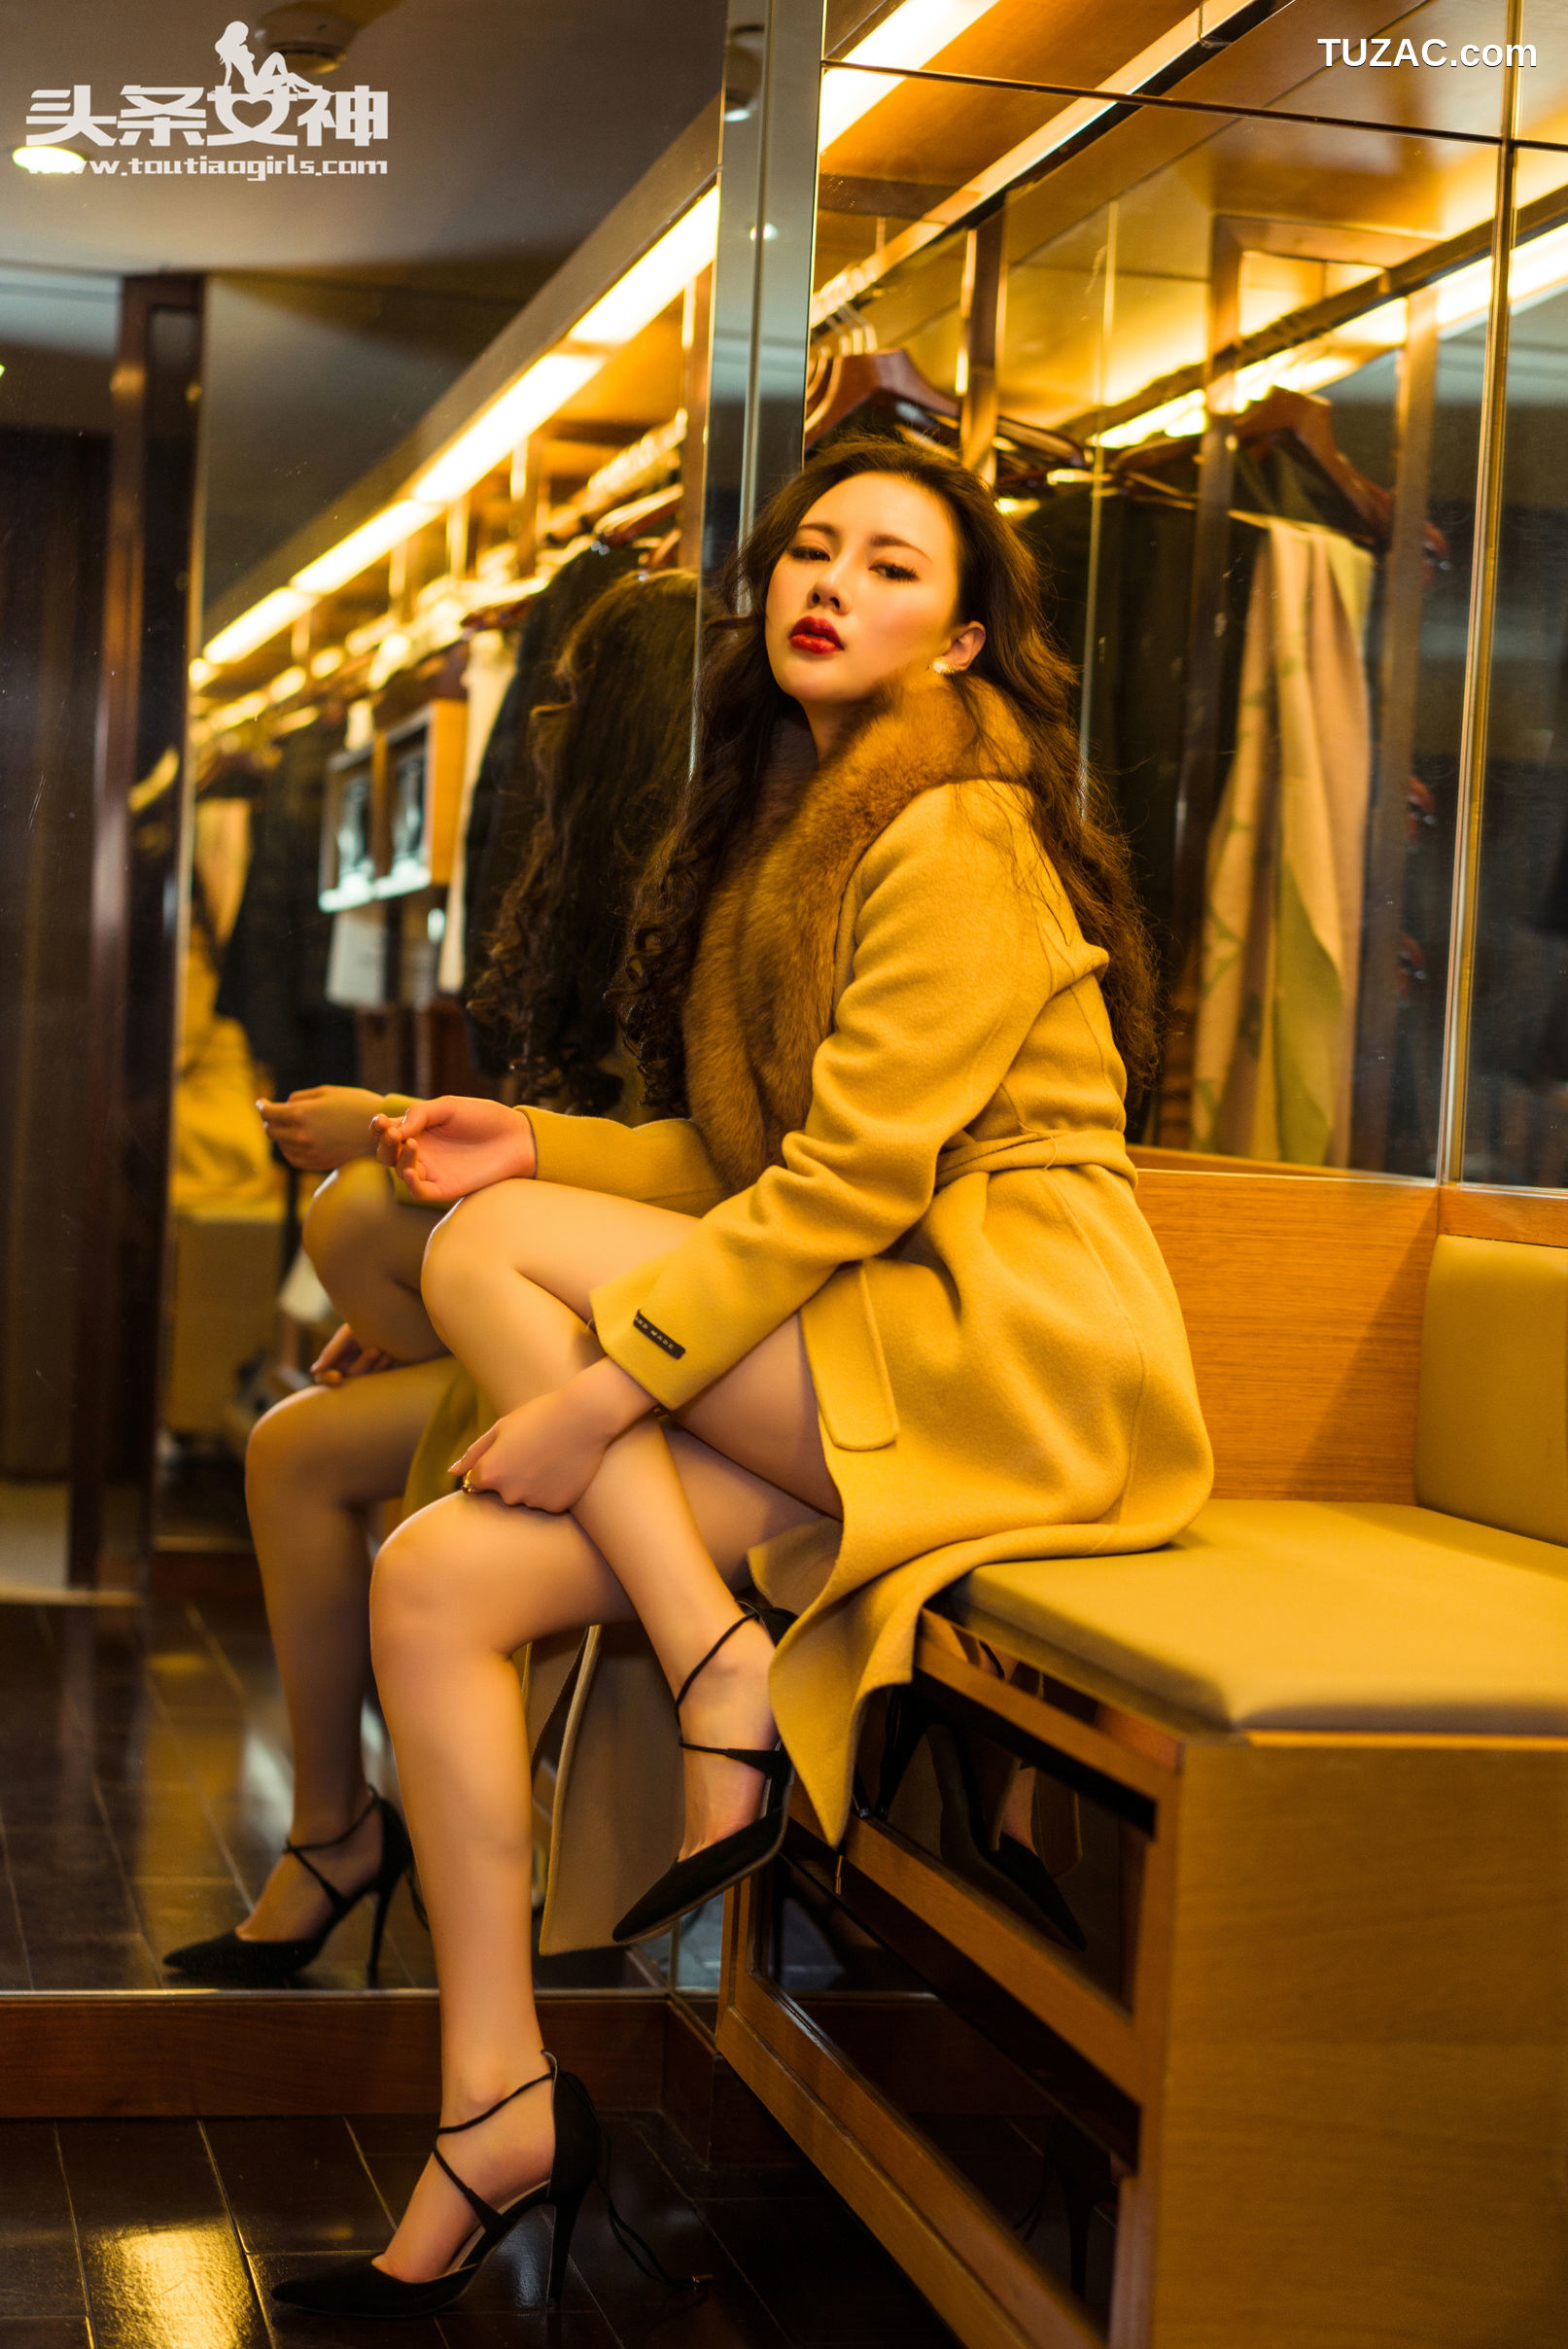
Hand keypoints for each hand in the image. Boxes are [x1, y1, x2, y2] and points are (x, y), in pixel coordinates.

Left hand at [259, 1085, 386, 1170]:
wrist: (381, 1131)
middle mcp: (301, 1135)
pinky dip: (290, 1148)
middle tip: (276, 1114)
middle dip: (271, 1120)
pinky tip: (298, 1140)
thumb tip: (283, 1106)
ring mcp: (308, 1152)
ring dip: (281, 1134)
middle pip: (271, 1130)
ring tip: (291, 1126)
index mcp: (302, 1114)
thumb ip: (300, 1099)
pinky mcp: (316, 1163)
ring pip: (281, 1144)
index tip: (262, 1102)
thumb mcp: (327, 1093)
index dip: (262, 1106)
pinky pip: (293, 1158)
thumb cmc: (356, 1106)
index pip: (268, 1112)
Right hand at [311, 1323, 392, 1384]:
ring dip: (378, 1367)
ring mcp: (367, 1375)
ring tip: (387, 1353)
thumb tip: (314, 1371)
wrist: (391, 1321)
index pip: (324, 1377)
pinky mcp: (382, 1377)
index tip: (338, 1377)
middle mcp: (350, 1370)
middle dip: (363, 1364)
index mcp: (336, 1361)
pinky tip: (392, 1357)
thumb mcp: (346, 1334)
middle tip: (376, 1350)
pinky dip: (386, 1369)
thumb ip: (331, 1351)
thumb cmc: (363, 1325)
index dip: (329, 1380)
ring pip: (367, 1381)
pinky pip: (381, 1381)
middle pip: (352, 1377)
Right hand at [373, 1094, 535, 1202]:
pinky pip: (420, 1192)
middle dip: (384, 1144)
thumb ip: (419, 1114)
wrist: (517, 1137)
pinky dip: (411, 1184)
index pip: (388, 1132)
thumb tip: (394, 1130)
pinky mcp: (445, 1188)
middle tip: (392, 1133)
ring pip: (401, 1172)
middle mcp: (422, 1152)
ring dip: (399, 1159)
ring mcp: (433, 1171)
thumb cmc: (484, 1118)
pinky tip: (411, 1171)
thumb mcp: (448, 1107)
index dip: (378, 1128)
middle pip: (387, 1154)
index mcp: (419, 1130)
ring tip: (412, 1143)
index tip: (380, 1121)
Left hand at [452, 1360, 651, 1510]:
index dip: (492, 1464)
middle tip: (533, 1450)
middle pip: (501, 1492)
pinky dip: (552, 1490)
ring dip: (532, 1484)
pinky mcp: (557, 1506)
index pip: (475, 1482)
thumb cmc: (539, 1415)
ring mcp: (533, 1501)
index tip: (509, 1451)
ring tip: (550, 1457)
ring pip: (526, 1497)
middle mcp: (508, 1493)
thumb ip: (474, 1453)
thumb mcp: (501, 1427)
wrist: (584, 1417)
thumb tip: (453, 1472)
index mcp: (489, 1473)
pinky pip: (547, 1502)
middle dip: (511, 1476)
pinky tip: (562, 1468)